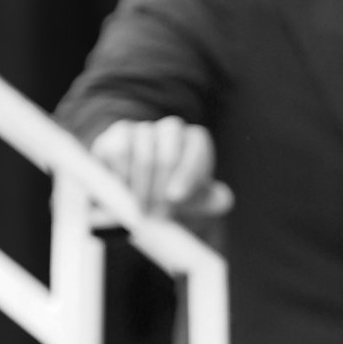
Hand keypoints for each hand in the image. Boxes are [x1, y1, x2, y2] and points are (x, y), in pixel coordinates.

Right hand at [89, 117, 219, 216]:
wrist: (141, 190)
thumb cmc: (174, 195)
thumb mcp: (197, 201)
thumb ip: (214, 201)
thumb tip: (223, 199)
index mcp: (196, 142)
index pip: (195, 153)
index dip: (186, 176)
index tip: (175, 198)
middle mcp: (172, 129)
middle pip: (167, 157)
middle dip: (160, 191)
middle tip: (156, 214)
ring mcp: (144, 128)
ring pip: (142, 156)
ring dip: (141, 189)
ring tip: (141, 209)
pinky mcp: (119, 134)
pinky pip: (120, 152)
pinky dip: (122, 177)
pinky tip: (124, 193)